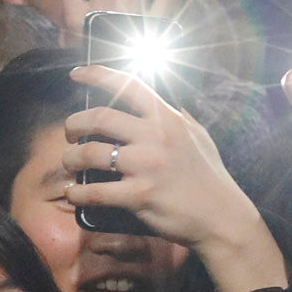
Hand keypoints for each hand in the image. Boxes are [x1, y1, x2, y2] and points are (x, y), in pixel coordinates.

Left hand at [61, 68, 286, 291]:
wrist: (221, 217)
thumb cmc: (210, 176)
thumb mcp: (198, 136)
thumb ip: (177, 118)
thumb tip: (164, 102)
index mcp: (167, 119)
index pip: (129, 85)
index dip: (98, 75)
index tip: (76, 75)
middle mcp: (155, 137)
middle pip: (99, 117)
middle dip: (74, 124)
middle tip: (69, 134)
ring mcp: (146, 166)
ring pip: (90, 153)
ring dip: (71, 158)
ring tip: (70, 164)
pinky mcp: (139, 196)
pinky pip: (95, 192)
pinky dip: (77, 193)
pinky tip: (73, 194)